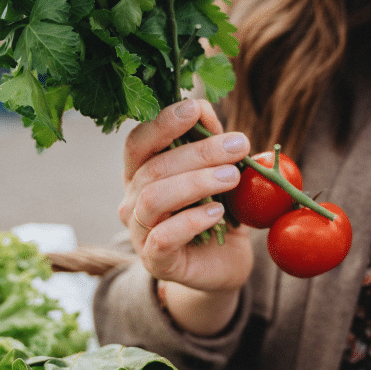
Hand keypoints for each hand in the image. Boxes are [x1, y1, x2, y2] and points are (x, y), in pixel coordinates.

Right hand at [118, 98, 253, 293]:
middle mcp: (132, 200)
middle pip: (153, 168)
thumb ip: (207, 141)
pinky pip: (163, 238)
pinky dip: (192, 221)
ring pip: (153, 199)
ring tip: (232, 177)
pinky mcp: (155, 260)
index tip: (195, 107)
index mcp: (142, 173)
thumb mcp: (217, 171)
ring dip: (196, 182)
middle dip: (198, 152)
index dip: (163, 123)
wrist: (224, 263)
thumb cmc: (217, 211)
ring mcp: (139, 232)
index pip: (138, 142)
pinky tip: (218, 212)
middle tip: (238, 145)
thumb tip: (202, 106)